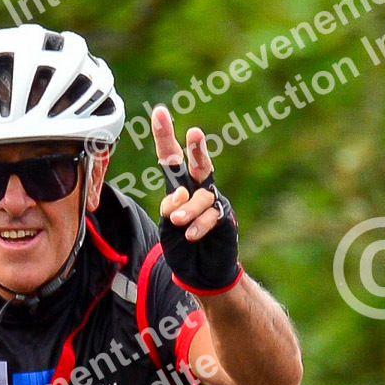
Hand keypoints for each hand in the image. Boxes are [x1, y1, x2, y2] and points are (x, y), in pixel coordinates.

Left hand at [151, 108, 240, 294]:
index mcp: (180, 187)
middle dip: (197, 148)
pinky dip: (199, 224)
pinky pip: (212, 214)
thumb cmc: (181, 246)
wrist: (200, 273)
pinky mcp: (225, 217)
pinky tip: (191, 235)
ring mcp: (213, 202)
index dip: (164, 136)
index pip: (170, 159)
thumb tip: (179, 192)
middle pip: (197, 163)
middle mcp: (198, 189)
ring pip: (201, 196)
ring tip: (179, 223)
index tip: (159, 111)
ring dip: (188, 209)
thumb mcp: (166, 226)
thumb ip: (169, 207)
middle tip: (193, 133)